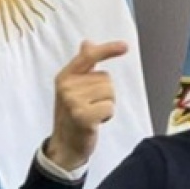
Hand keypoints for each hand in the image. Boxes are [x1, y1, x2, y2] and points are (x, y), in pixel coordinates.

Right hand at [45, 40, 127, 170]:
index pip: (88, 56)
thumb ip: (82, 66)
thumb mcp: (73, 88)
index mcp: (65, 76)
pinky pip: (109, 107)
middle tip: (91, 107)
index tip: (125, 46)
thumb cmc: (72, 115)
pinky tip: (95, 122)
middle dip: (105, 94)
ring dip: (106, 105)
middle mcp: (66, 86)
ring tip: (92, 114)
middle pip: (106, 79)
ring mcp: (73, 101)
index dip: (107, 50)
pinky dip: (107, 116)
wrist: (65, 145)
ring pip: (110, 93)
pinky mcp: (82, 116)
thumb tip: (87, 43)